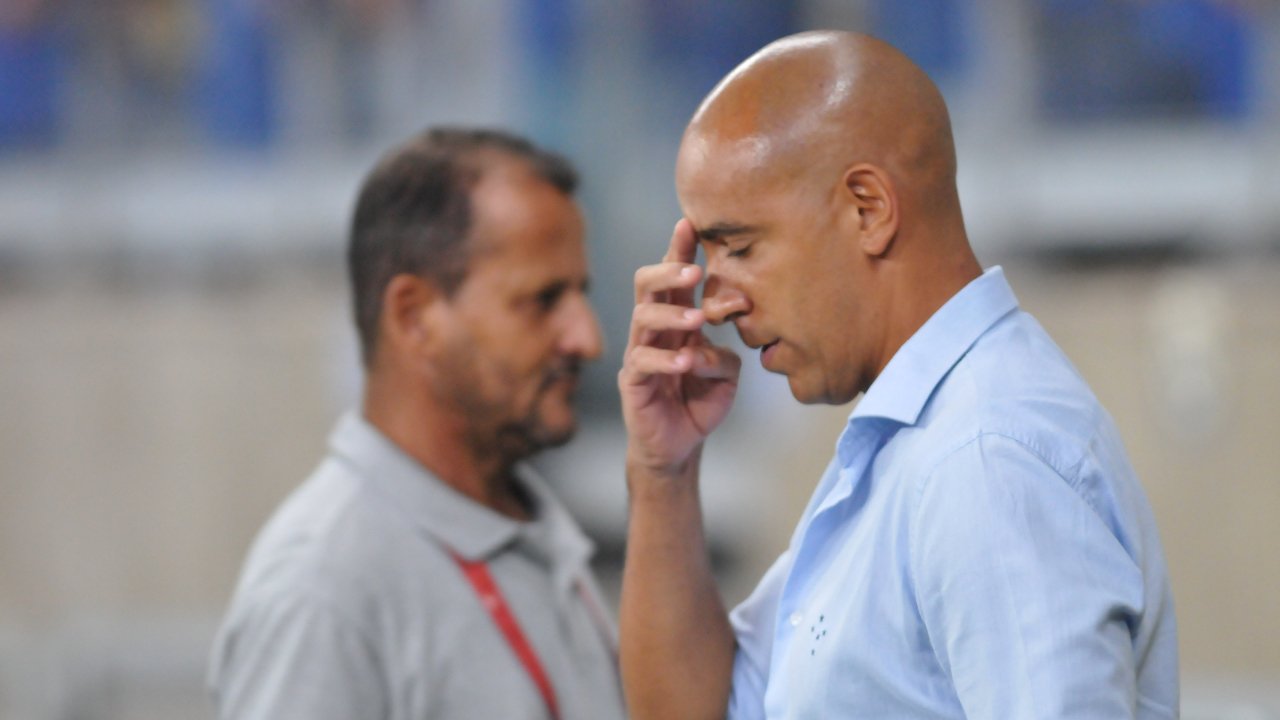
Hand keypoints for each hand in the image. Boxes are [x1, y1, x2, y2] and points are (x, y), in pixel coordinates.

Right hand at [619, 219, 740, 475]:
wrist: (679, 445)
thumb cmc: (699, 400)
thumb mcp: (726, 374)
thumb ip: (726, 354)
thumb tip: (712, 344)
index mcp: (677, 319)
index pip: (674, 278)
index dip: (680, 250)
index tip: (690, 224)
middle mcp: (655, 330)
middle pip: (647, 286)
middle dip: (668, 272)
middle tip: (692, 271)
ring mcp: (641, 353)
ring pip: (642, 318)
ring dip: (671, 315)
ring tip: (696, 320)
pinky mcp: (634, 382)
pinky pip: (642, 362)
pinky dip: (664, 359)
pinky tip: (685, 362)